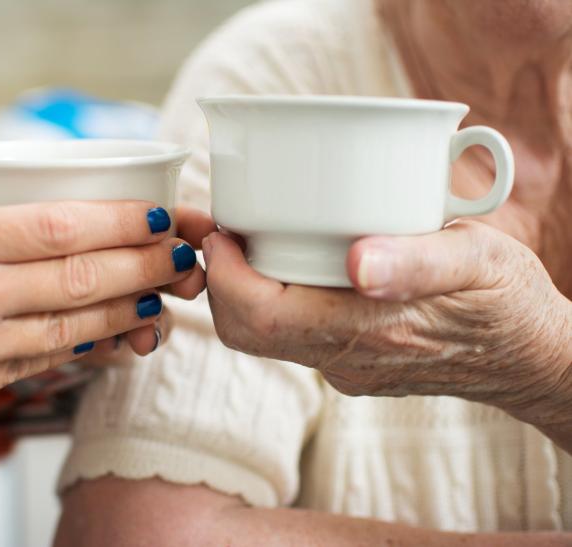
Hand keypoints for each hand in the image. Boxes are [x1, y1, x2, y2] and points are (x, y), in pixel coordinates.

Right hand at [0, 200, 204, 431]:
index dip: (121, 222)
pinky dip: (87, 350)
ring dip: (129, 314)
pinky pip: (42, 365)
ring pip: (71, 328)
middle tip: (183, 259)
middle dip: (146, 267)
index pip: (59, 225)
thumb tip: (61, 227)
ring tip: (165, 302)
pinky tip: (118, 340)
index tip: (158, 216)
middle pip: (80, 277)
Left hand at [203, 221, 571, 445]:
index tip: (222, 233)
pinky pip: (293, 337)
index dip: (226, 277)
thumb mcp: (478, 260)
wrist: (531, 359)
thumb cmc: (508, 300)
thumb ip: (417, 262)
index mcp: (370, 330)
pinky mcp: (351, 365)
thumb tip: (357, 262)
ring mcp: (346, 368)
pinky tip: (292, 263)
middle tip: (227, 233)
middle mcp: (347, 359)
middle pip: (248, 333)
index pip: (261, 319)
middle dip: (222, 284)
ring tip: (250, 240)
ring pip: (266, 337)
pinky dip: (274, 301)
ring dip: (243, 291)